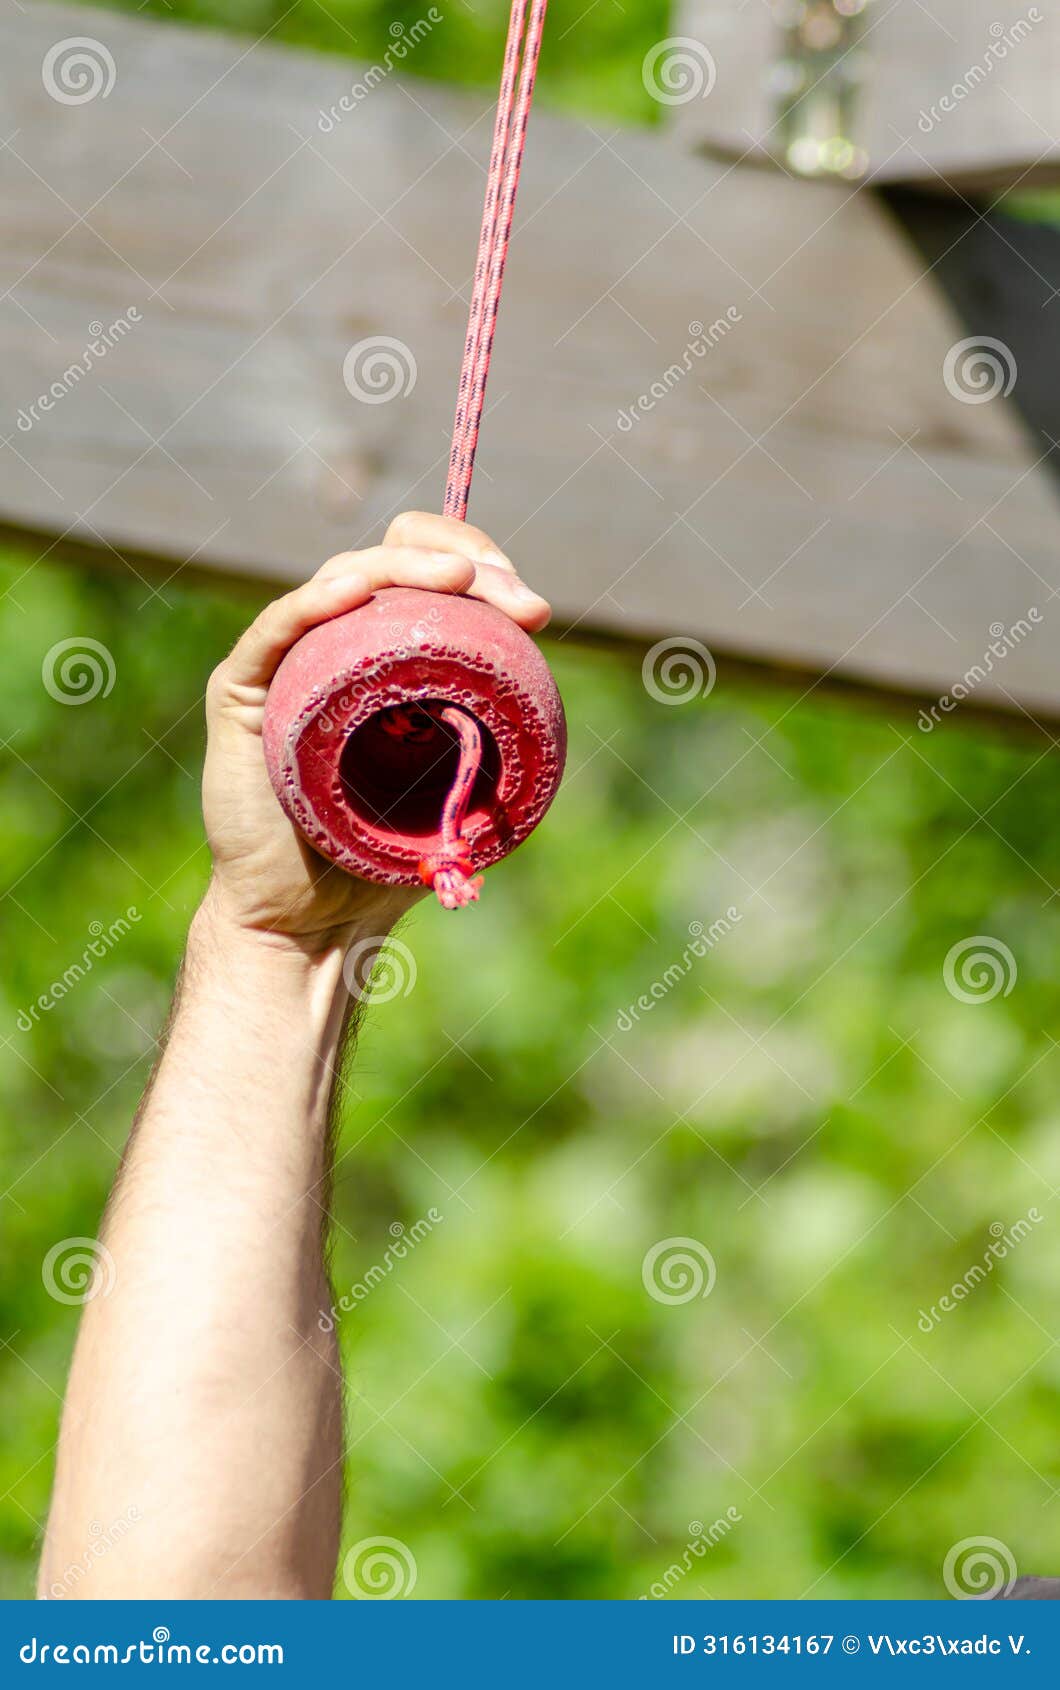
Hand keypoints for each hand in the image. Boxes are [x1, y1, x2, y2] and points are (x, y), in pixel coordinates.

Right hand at [200, 512, 551, 952]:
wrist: (311, 922)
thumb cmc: (382, 860)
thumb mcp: (460, 785)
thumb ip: (492, 730)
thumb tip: (540, 661)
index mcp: (384, 656)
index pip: (429, 577)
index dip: (483, 571)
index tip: (534, 612)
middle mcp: (333, 645)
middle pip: (393, 560)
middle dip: (463, 563)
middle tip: (517, 601)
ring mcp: (285, 663)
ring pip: (343, 581)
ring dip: (405, 568)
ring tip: (461, 580)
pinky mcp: (242, 691)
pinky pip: (276, 630)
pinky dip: (316, 601)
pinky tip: (356, 590)